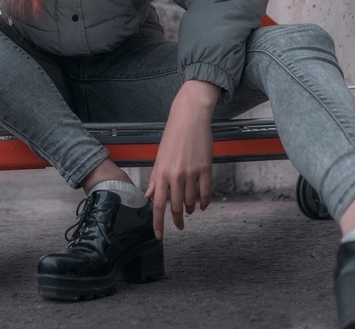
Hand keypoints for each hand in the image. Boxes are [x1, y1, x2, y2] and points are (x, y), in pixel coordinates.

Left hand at [145, 80, 219, 238]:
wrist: (189, 118)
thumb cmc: (173, 136)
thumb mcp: (159, 158)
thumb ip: (154, 179)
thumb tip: (148, 196)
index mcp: (161, 173)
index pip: (157, 205)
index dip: (158, 223)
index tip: (159, 236)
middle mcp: (175, 176)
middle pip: (175, 207)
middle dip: (177, 220)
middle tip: (179, 226)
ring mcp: (191, 173)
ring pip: (191, 202)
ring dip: (190, 209)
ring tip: (190, 210)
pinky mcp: (205, 169)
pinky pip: (206, 193)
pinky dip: (204, 202)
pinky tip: (203, 205)